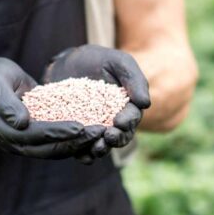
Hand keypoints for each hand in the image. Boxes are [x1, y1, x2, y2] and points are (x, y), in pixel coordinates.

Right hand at [0, 57, 103, 158]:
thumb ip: (5, 102)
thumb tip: (21, 123)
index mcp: (3, 133)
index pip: (35, 136)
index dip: (57, 132)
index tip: (80, 127)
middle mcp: (15, 144)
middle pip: (49, 149)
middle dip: (76, 142)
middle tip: (100, 131)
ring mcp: (26, 143)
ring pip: (57, 150)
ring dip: (80, 143)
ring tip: (103, 132)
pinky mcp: (37, 138)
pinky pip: (59, 143)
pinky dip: (76, 139)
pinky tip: (95, 130)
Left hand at [43, 45, 149, 161]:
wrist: (68, 62)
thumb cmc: (98, 60)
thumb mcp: (118, 62)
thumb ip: (133, 79)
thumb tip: (145, 103)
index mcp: (128, 107)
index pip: (132, 118)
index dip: (127, 121)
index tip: (120, 122)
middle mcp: (114, 122)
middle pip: (120, 136)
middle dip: (116, 139)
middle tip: (109, 137)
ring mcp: (95, 129)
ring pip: (102, 145)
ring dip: (101, 149)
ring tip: (96, 148)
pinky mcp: (77, 133)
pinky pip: (81, 147)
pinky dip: (82, 154)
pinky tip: (79, 154)